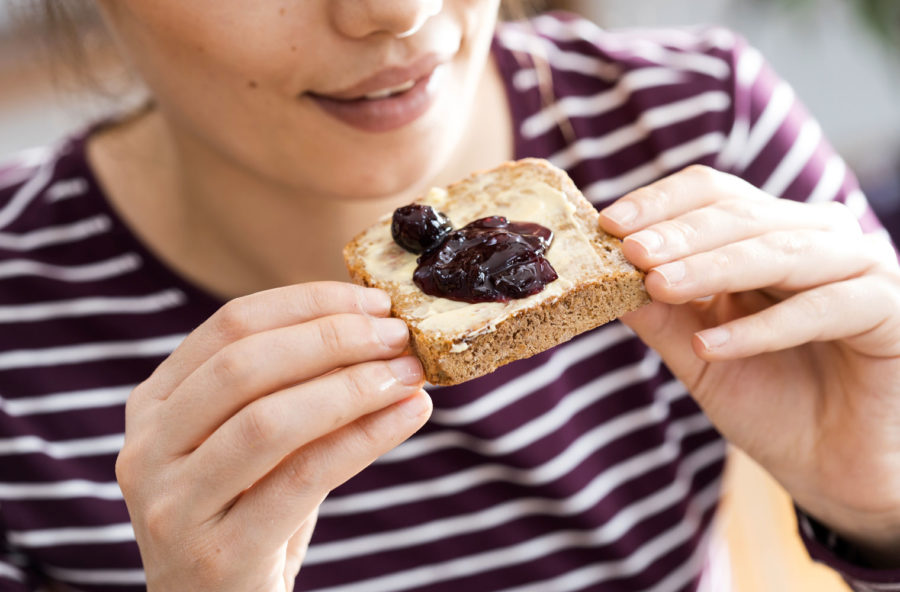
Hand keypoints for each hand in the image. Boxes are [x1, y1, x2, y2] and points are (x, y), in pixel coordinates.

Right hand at [115, 282, 431, 590]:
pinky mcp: (215, 555)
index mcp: (155, 405)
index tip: (374, 302)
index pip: (231, 325)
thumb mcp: (258, 446)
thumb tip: (380, 335)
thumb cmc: (249, 518)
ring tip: (410, 376)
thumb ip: (296, 391)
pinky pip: (302, 478)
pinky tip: (409, 416)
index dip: (308, 304)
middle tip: (398, 335)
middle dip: (332, 339)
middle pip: (244, 365)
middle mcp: (148, 449)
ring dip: (352, 387)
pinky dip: (364, 438)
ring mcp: (172, 505)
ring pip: (269, 421)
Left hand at [600, 165, 899, 565]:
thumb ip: (659, 314)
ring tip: (660, 286)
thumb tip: (599, 276)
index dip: (660, 204)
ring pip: (779, 252)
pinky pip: (822, 307)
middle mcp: (816, 237)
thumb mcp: (698, 355)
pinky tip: (712, 344)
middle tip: (631, 252)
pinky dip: (763, 326)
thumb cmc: (769, 401)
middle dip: (679, 235)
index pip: (712, 194)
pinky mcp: (890, 309)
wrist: (834, 467)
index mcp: (769, 233)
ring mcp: (858, 267)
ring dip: (713, 268)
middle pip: (741, 215)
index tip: (608, 224)